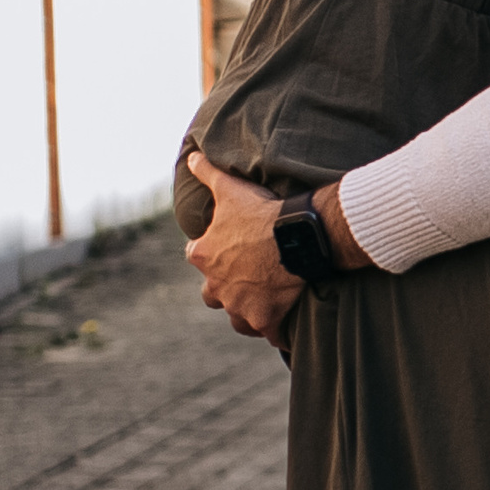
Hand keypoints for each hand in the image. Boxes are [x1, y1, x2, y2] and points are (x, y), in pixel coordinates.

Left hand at [183, 150, 303, 350]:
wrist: (297, 237)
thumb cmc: (262, 212)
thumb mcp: (230, 188)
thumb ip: (208, 173)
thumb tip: (192, 156)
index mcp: (204, 255)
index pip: (195, 255)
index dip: (209, 249)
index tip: (226, 245)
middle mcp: (216, 286)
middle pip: (212, 293)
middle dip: (224, 287)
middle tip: (245, 275)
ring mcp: (240, 306)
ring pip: (236, 317)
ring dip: (245, 311)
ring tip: (263, 301)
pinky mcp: (265, 320)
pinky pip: (269, 333)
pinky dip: (275, 330)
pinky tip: (286, 325)